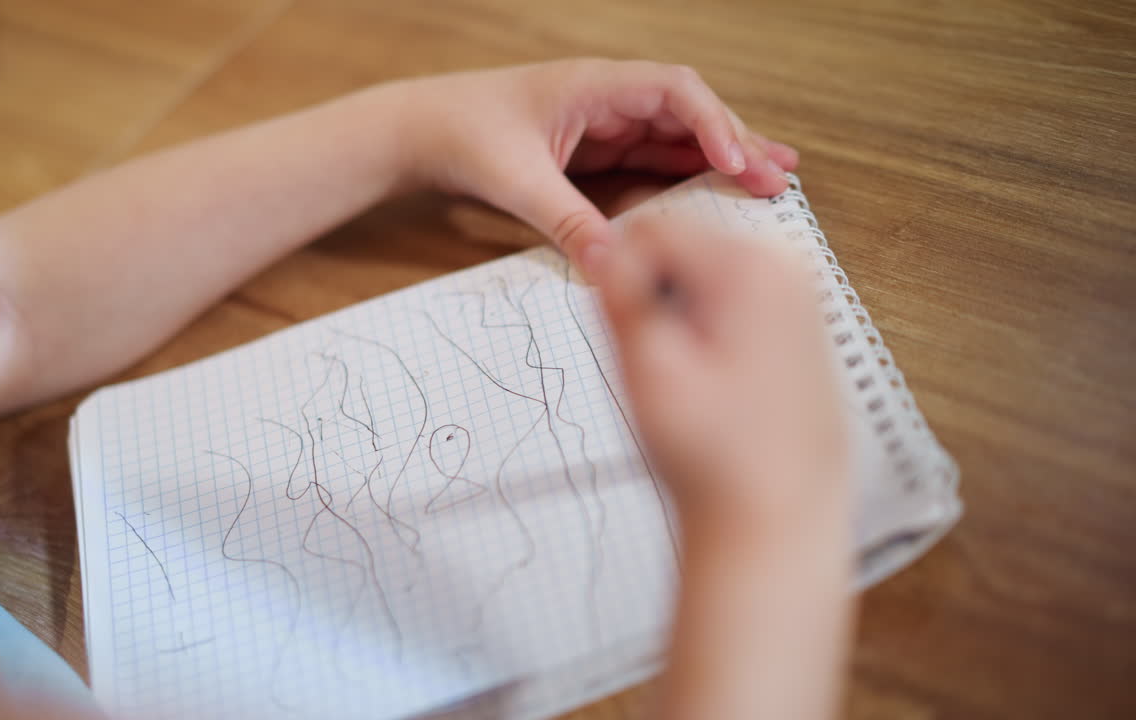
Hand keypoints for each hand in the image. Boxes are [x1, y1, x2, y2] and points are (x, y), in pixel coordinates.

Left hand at [399, 59, 798, 274]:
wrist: (423, 131)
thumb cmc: (463, 133)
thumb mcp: (515, 181)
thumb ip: (565, 221)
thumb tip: (609, 264)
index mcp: (595, 85)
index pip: (674, 91)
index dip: (712, 124)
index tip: (735, 162)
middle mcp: (609, 97)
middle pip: (690, 113)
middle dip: (736, 142)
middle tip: (779, 178)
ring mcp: (606, 122)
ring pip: (679, 135)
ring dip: (723, 156)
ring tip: (772, 179)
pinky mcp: (598, 149)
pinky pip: (655, 158)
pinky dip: (691, 171)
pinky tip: (721, 186)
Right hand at [596, 214, 847, 525]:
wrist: (779, 516)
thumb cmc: (719, 458)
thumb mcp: (649, 370)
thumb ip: (619, 294)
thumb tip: (596, 241)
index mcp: (752, 267)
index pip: (652, 227)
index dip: (620, 273)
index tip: (622, 327)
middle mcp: (787, 268)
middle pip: (683, 243)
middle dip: (654, 291)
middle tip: (656, 361)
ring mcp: (801, 293)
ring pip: (705, 272)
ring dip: (680, 311)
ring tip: (687, 376)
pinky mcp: (801, 320)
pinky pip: (734, 297)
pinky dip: (709, 325)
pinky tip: (712, 380)